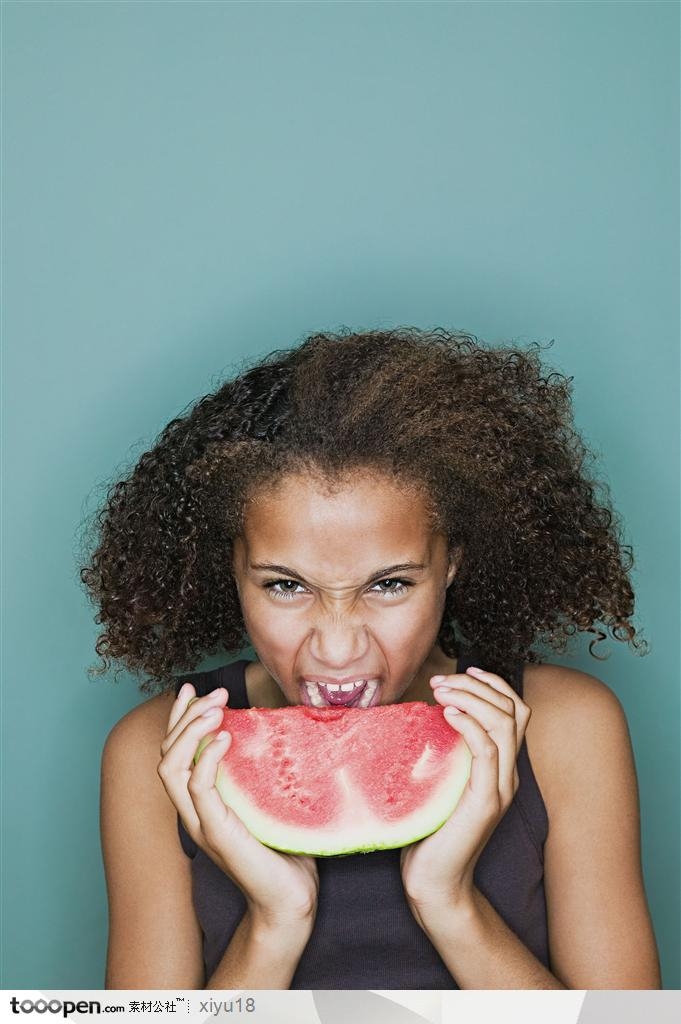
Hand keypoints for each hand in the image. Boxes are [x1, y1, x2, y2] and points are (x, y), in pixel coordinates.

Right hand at [157, 682, 318, 928]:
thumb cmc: (285, 850)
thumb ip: (259, 773)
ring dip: (190, 731)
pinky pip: (199, 790)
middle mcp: (193, 812)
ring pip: (171, 768)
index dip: (178, 719)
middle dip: (185, 717)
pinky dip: (207, 759)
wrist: (291, 899)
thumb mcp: (268, 800)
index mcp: (201, 804)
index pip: (173, 753)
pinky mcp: (218, 834)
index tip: (192, 689)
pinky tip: (224, 737)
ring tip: (215, 708)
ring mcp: (201, 824)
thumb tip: (274, 731)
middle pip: (166, 755)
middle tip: (214, 693)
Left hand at [400, 666, 530, 916]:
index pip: (516, 711)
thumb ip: (444, 752)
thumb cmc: (429, 831)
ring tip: (441, 690)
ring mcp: (500, 788)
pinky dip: (470, 724)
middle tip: (441, 680)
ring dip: (472, 697)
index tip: (464, 671)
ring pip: (504, 724)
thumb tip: (425, 714)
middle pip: (513, 710)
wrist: (434, 882)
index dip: (495, 684)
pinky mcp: (485, 802)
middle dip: (479, 684)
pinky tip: (447, 712)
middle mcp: (508, 775)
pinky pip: (488, 752)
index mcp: (501, 768)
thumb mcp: (440, 781)